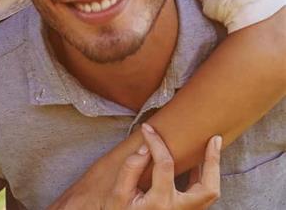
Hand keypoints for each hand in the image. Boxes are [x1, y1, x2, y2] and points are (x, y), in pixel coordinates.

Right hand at [105, 124, 220, 209]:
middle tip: (215, 139)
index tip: (148, 130)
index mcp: (159, 203)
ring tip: (211, 149)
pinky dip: (203, 178)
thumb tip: (145, 148)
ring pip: (211, 193)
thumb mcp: (118, 194)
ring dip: (212, 170)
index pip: (164, 165)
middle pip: (208, 188)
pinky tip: (197, 165)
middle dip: (213, 161)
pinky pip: (202, 195)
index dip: (156, 143)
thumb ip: (130, 170)